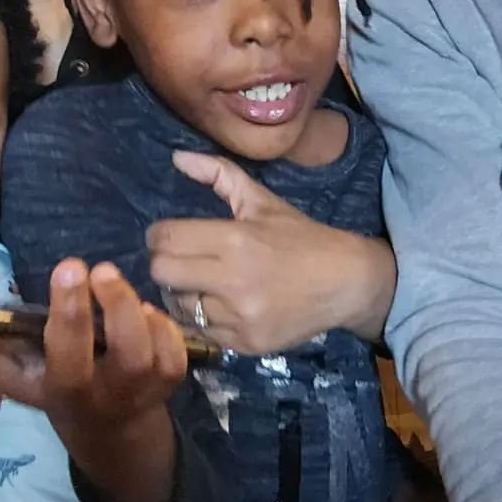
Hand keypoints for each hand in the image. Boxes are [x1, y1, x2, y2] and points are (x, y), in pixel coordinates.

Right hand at [0, 251, 186, 501]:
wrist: (111, 433)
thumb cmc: (55, 389)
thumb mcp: (16, 381)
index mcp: (65, 387)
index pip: (67, 350)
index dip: (68, 309)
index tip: (67, 265)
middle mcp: (108, 391)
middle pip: (126, 352)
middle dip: (113, 306)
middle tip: (93, 268)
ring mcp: (145, 387)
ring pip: (152, 347)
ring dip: (134, 308)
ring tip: (109, 282)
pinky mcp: (172, 378)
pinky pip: (173, 344)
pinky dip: (161, 322)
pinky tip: (142, 311)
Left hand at [146, 150, 395, 352]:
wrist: (345, 282)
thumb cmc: (300, 236)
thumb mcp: (261, 200)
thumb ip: (219, 174)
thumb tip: (177, 157)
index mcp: (235, 239)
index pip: (166, 238)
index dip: (157, 234)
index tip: (165, 234)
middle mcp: (232, 281)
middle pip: (161, 273)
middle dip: (162, 262)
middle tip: (175, 258)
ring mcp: (238, 318)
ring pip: (176, 306)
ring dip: (180, 292)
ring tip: (196, 283)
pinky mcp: (244, 344)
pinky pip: (199, 332)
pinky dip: (200, 318)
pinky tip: (213, 304)